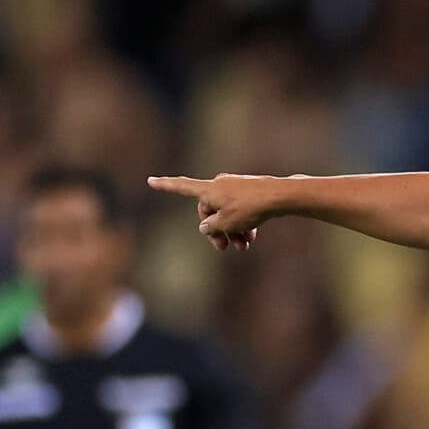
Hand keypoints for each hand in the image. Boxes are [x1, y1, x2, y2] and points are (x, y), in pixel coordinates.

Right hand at [146, 174, 277, 251]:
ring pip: (226, 213)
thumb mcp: (226, 223)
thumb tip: (205, 227)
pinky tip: (252, 237)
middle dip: (216, 230)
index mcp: (208, 190)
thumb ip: (210, 227)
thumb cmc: (250, 208)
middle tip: (224, 248)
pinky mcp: (247, 192)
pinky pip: (238, 210)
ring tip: (243, 246)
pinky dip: (242, 223)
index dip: (165, 186)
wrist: (278, 196)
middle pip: (208, 211)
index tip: (150, 180)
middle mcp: (218, 185)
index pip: (181, 187)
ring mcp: (233, 187)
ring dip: (232, 231)